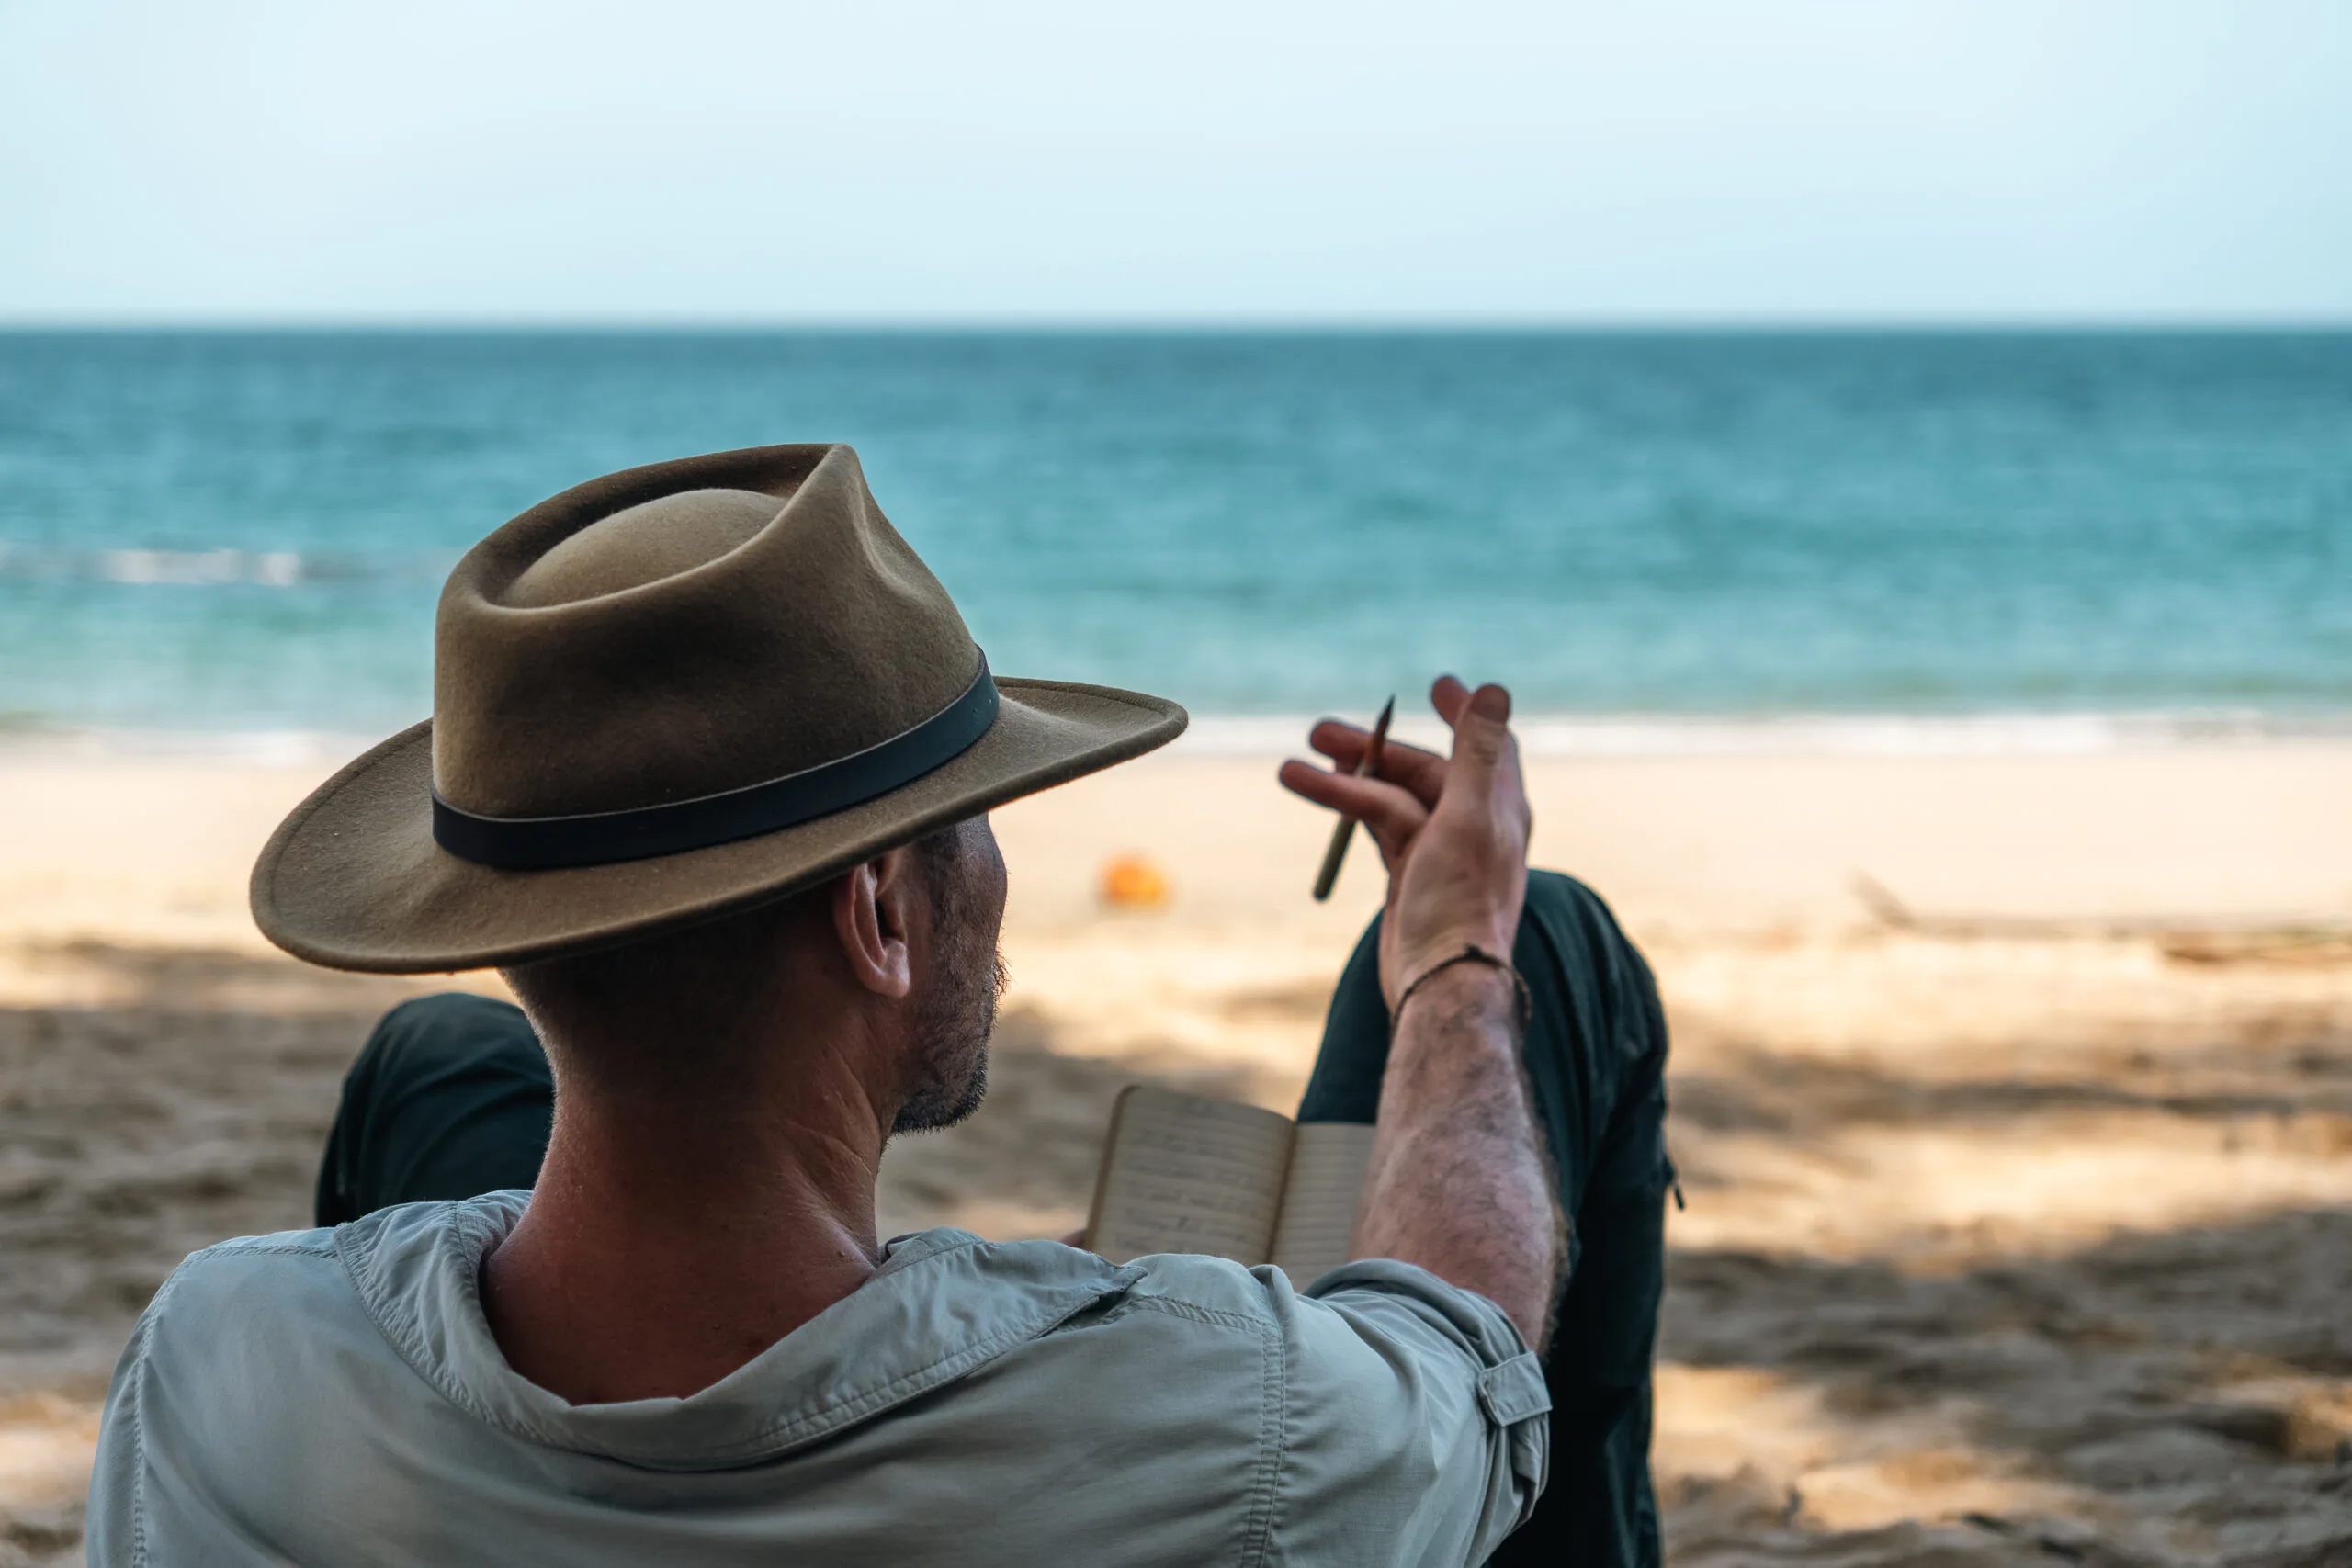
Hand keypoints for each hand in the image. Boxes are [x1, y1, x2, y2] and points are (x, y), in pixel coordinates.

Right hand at [1279, 677, 1531, 1008]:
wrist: (1437, 984)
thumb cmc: (1459, 903)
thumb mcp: (1469, 817)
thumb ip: (1478, 752)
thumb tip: (1495, 688)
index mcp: (1499, 808)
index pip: (1489, 744)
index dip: (1465, 712)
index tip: (1435, 685)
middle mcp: (1474, 826)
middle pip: (1421, 770)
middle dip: (1371, 749)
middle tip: (1316, 731)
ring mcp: (1439, 853)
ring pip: (1389, 800)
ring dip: (1343, 782)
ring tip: (1289, 772)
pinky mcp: (1410, 877)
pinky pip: (1378, 830)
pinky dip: (1347, 811)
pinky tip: (1316, 796)